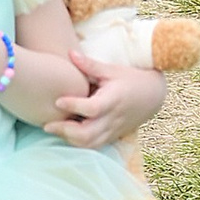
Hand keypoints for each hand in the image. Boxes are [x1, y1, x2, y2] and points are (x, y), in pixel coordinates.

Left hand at [47, 53, 169, 149]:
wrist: (153, 95)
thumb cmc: (131, 79)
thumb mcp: (112, 70)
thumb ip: (90, 65)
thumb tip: (70, 53)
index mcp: (113, 100)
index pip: (92, 108)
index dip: (74, 106)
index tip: (57, 101)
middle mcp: (113, 119)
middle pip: (88, 134)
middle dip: (65, 131)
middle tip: (47, 124)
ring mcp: (113, 130)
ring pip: (90, 144)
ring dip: (70, 140)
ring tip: (53, 129)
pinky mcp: (112, 136)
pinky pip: (94, 146)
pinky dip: (78, 143)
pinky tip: (65, 134)